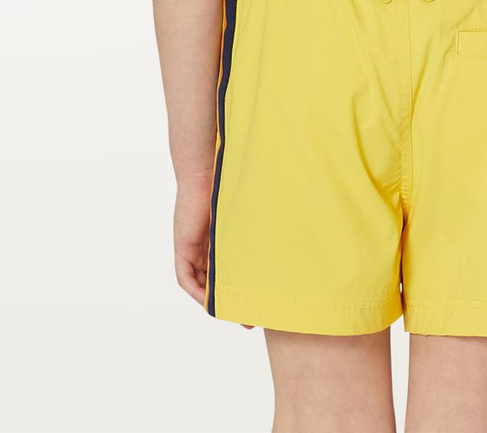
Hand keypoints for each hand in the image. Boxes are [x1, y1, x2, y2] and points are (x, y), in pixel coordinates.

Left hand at [174, 172, 253, 328]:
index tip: (261, 301)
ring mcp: (192, 245)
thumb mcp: (250, 210)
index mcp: (222, 235)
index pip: (230, 270)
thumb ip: (263, 223)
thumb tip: (303, 225)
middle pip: (216, 282)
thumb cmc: (231, 178)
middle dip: (232, 302)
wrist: (207, 166)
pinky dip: (200, 291)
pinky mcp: (183, 245)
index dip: (241, 288)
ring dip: (216, 301)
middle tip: (250, 321)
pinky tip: (214, 300)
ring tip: (236, 315)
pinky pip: (187, 279)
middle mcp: (205, 243)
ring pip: (202, 283)